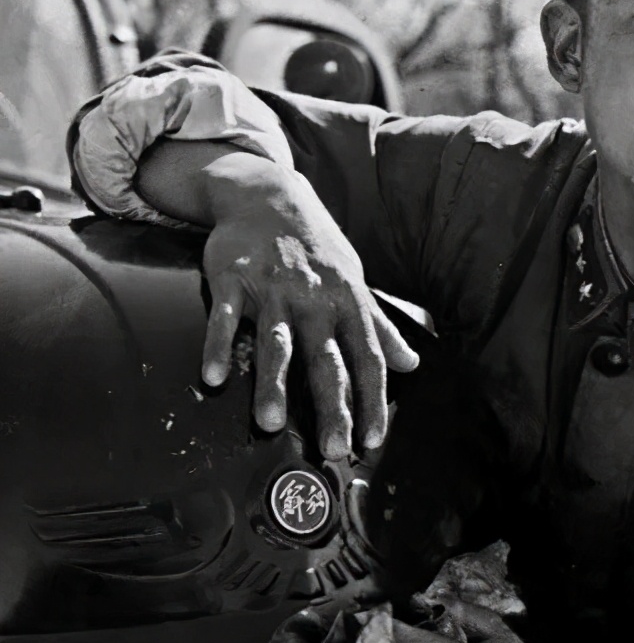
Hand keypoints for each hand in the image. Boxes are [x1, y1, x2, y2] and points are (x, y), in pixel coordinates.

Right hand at [197, 164, 418, 457]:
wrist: (269, 194)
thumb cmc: (317, 248)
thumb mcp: (355, 283)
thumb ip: (380, 328)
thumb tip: (412, 364)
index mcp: (348, 303)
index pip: (368, 359)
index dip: (373, 400)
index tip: (373, 439)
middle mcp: (315, 300)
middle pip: (326, 360)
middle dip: (332, 406)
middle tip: (332, 448)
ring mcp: (273, 289)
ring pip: (276, 343)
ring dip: (273, 384)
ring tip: (271, 423)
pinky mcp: (233, 278)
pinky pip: (225, 318)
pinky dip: (218, 346)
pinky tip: (213, 378)